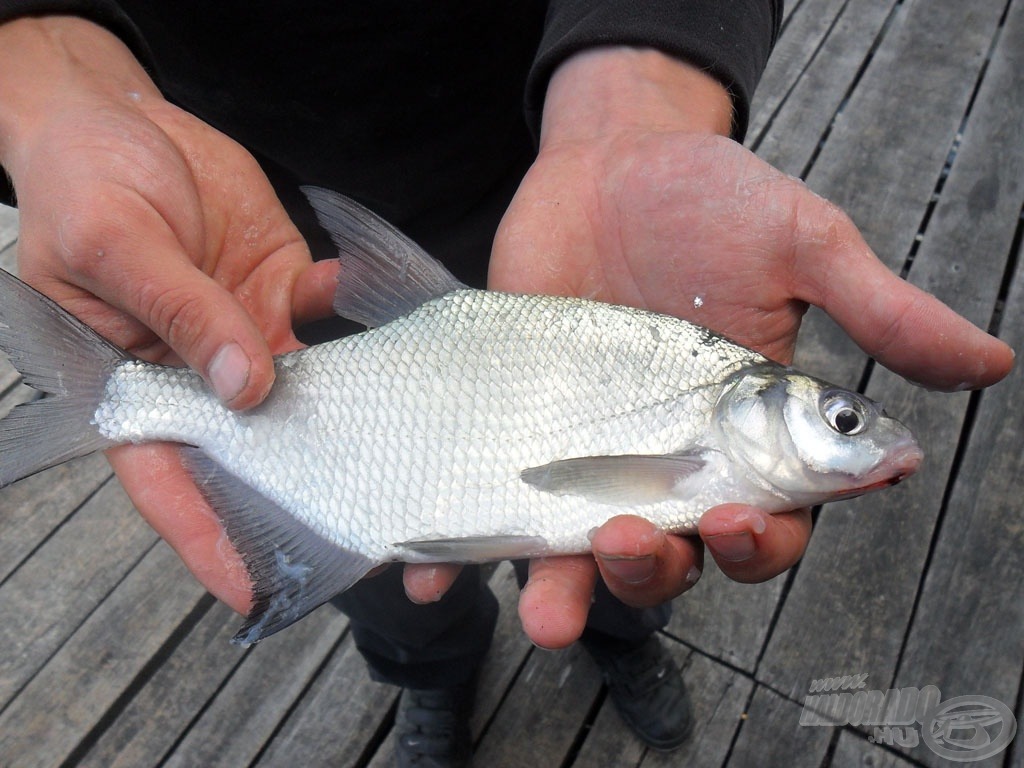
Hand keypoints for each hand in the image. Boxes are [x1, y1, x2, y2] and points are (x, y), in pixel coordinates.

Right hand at [0, 17, 336, 611]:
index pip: (172, 478)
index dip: (211, 538)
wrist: (118, 118)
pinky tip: (389, 322)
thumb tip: (245, 385)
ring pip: (306, 397)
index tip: (258, 589)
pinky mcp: (283, 294)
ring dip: (350, 421)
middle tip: (366, 535)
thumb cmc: (81, 181)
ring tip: (404, 454)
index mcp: (136, 384)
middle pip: (255, 451)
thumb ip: (181, 313)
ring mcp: (247, 336)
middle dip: (306, 492)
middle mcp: (199, 375)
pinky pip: (331, 321)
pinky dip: (360, 323)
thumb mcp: (115, 245)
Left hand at [481, 48, 1012, 647]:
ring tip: (543, 608)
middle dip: (650, 568)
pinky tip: (434, 566)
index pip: (764, 522)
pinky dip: (463, 545)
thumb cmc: (713, 201)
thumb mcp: (802, 243)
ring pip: (579, 551)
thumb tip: (989, 364)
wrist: (608, 164)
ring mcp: (585, 455)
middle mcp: (665, 462)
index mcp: (744, 439)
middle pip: (669, 555)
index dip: (755, 540)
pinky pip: (492, 504)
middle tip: (628, 540)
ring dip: (563, 590)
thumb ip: (879, 310)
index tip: (735, 519)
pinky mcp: (516, 435)